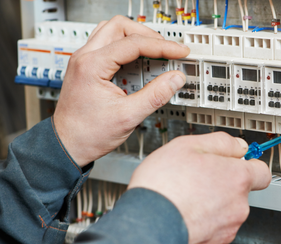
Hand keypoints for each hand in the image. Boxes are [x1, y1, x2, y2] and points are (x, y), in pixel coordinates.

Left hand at [53, 16, 189, 166]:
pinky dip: (128, 49)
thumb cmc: (87, 134)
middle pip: (120, 27)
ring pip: (113, 32)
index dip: (162, 46)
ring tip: (155, 55)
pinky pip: (110, 46)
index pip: (133, 43)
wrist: (68, 145)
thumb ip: (155, 95)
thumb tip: (175, 79)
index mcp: (92, 66)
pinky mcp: (88, 67)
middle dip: (148, 36)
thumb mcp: (128, 116)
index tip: (179, 52)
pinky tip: (140, 65)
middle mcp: (85, 57)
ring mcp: (84, 60)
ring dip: (136, 39)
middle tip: (167, 50)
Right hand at [128, 132, 270, 243]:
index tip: (239, 164)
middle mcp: (238, 206)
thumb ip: (220, 143)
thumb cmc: (163, 187)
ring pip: (226, 213)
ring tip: (185, 199)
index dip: (249, 165)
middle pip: (239, 192)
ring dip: (211, 206)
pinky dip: (201, 225)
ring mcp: (227, 229)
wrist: (146, 227)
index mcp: (236, 178)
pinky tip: (182, 217)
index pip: (262, 172)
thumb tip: (238, 146)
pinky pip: (212, 232)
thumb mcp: (188, 145)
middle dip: (223, 186)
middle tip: (198, 180)